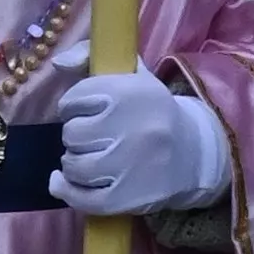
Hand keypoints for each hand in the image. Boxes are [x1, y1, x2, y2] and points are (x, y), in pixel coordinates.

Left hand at [50, 69, 230, 216]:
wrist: (194, 153)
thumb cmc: (151, 110)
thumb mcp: (130, 73)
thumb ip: (89, 56)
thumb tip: (58, 63)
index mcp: (130, 92)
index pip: (73, 99)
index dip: (72, 107)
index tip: (84, 111)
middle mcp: (131, 128)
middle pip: (72, 134)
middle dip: (76, 135)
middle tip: (91, 137)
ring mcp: (130, 166)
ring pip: (74, 165)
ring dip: (73, 162)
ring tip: (88, 157)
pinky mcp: (128, 198)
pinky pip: (82, 198)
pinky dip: (67, 190)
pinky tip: (64, 182)